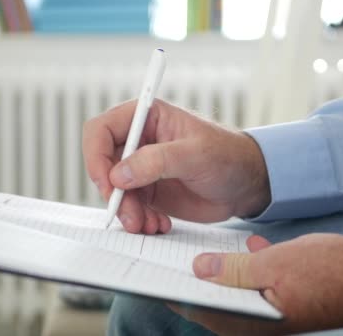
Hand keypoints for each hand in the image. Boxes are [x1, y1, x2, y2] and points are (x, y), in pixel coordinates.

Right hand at [82, 99, 270, 233]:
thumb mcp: (195, 154)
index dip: (96, 155)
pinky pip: (130, 207)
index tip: (106, 182)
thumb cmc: (228, 156)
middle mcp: (139, 141)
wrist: (247, 184)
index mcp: (147, 117)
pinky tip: (158, 224)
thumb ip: (156, 161)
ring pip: (115, 191)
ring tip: (148, 224)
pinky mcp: (148, 191)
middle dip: (113, 193)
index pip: (102, 129)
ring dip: (127, 212)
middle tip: (129, 214)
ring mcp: (142, 167)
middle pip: (103, 164)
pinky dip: (139, 219)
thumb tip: (118, 174)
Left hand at [171, 234, 342, 334]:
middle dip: (194, 277)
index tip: (153, 270)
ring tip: (206, 247)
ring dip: (222, 269)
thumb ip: (234, 269)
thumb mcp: (276, 265)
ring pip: (235, 290)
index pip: (198, 310)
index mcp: (252, 322)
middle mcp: (259, 323)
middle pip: (213, 301)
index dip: (173, 290)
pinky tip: (253, 246)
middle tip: (174, 252)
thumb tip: (199, 269)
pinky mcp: (286, 299)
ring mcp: (273, 312)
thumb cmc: (333, 274)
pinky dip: (249, 266)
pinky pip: (257, 284)